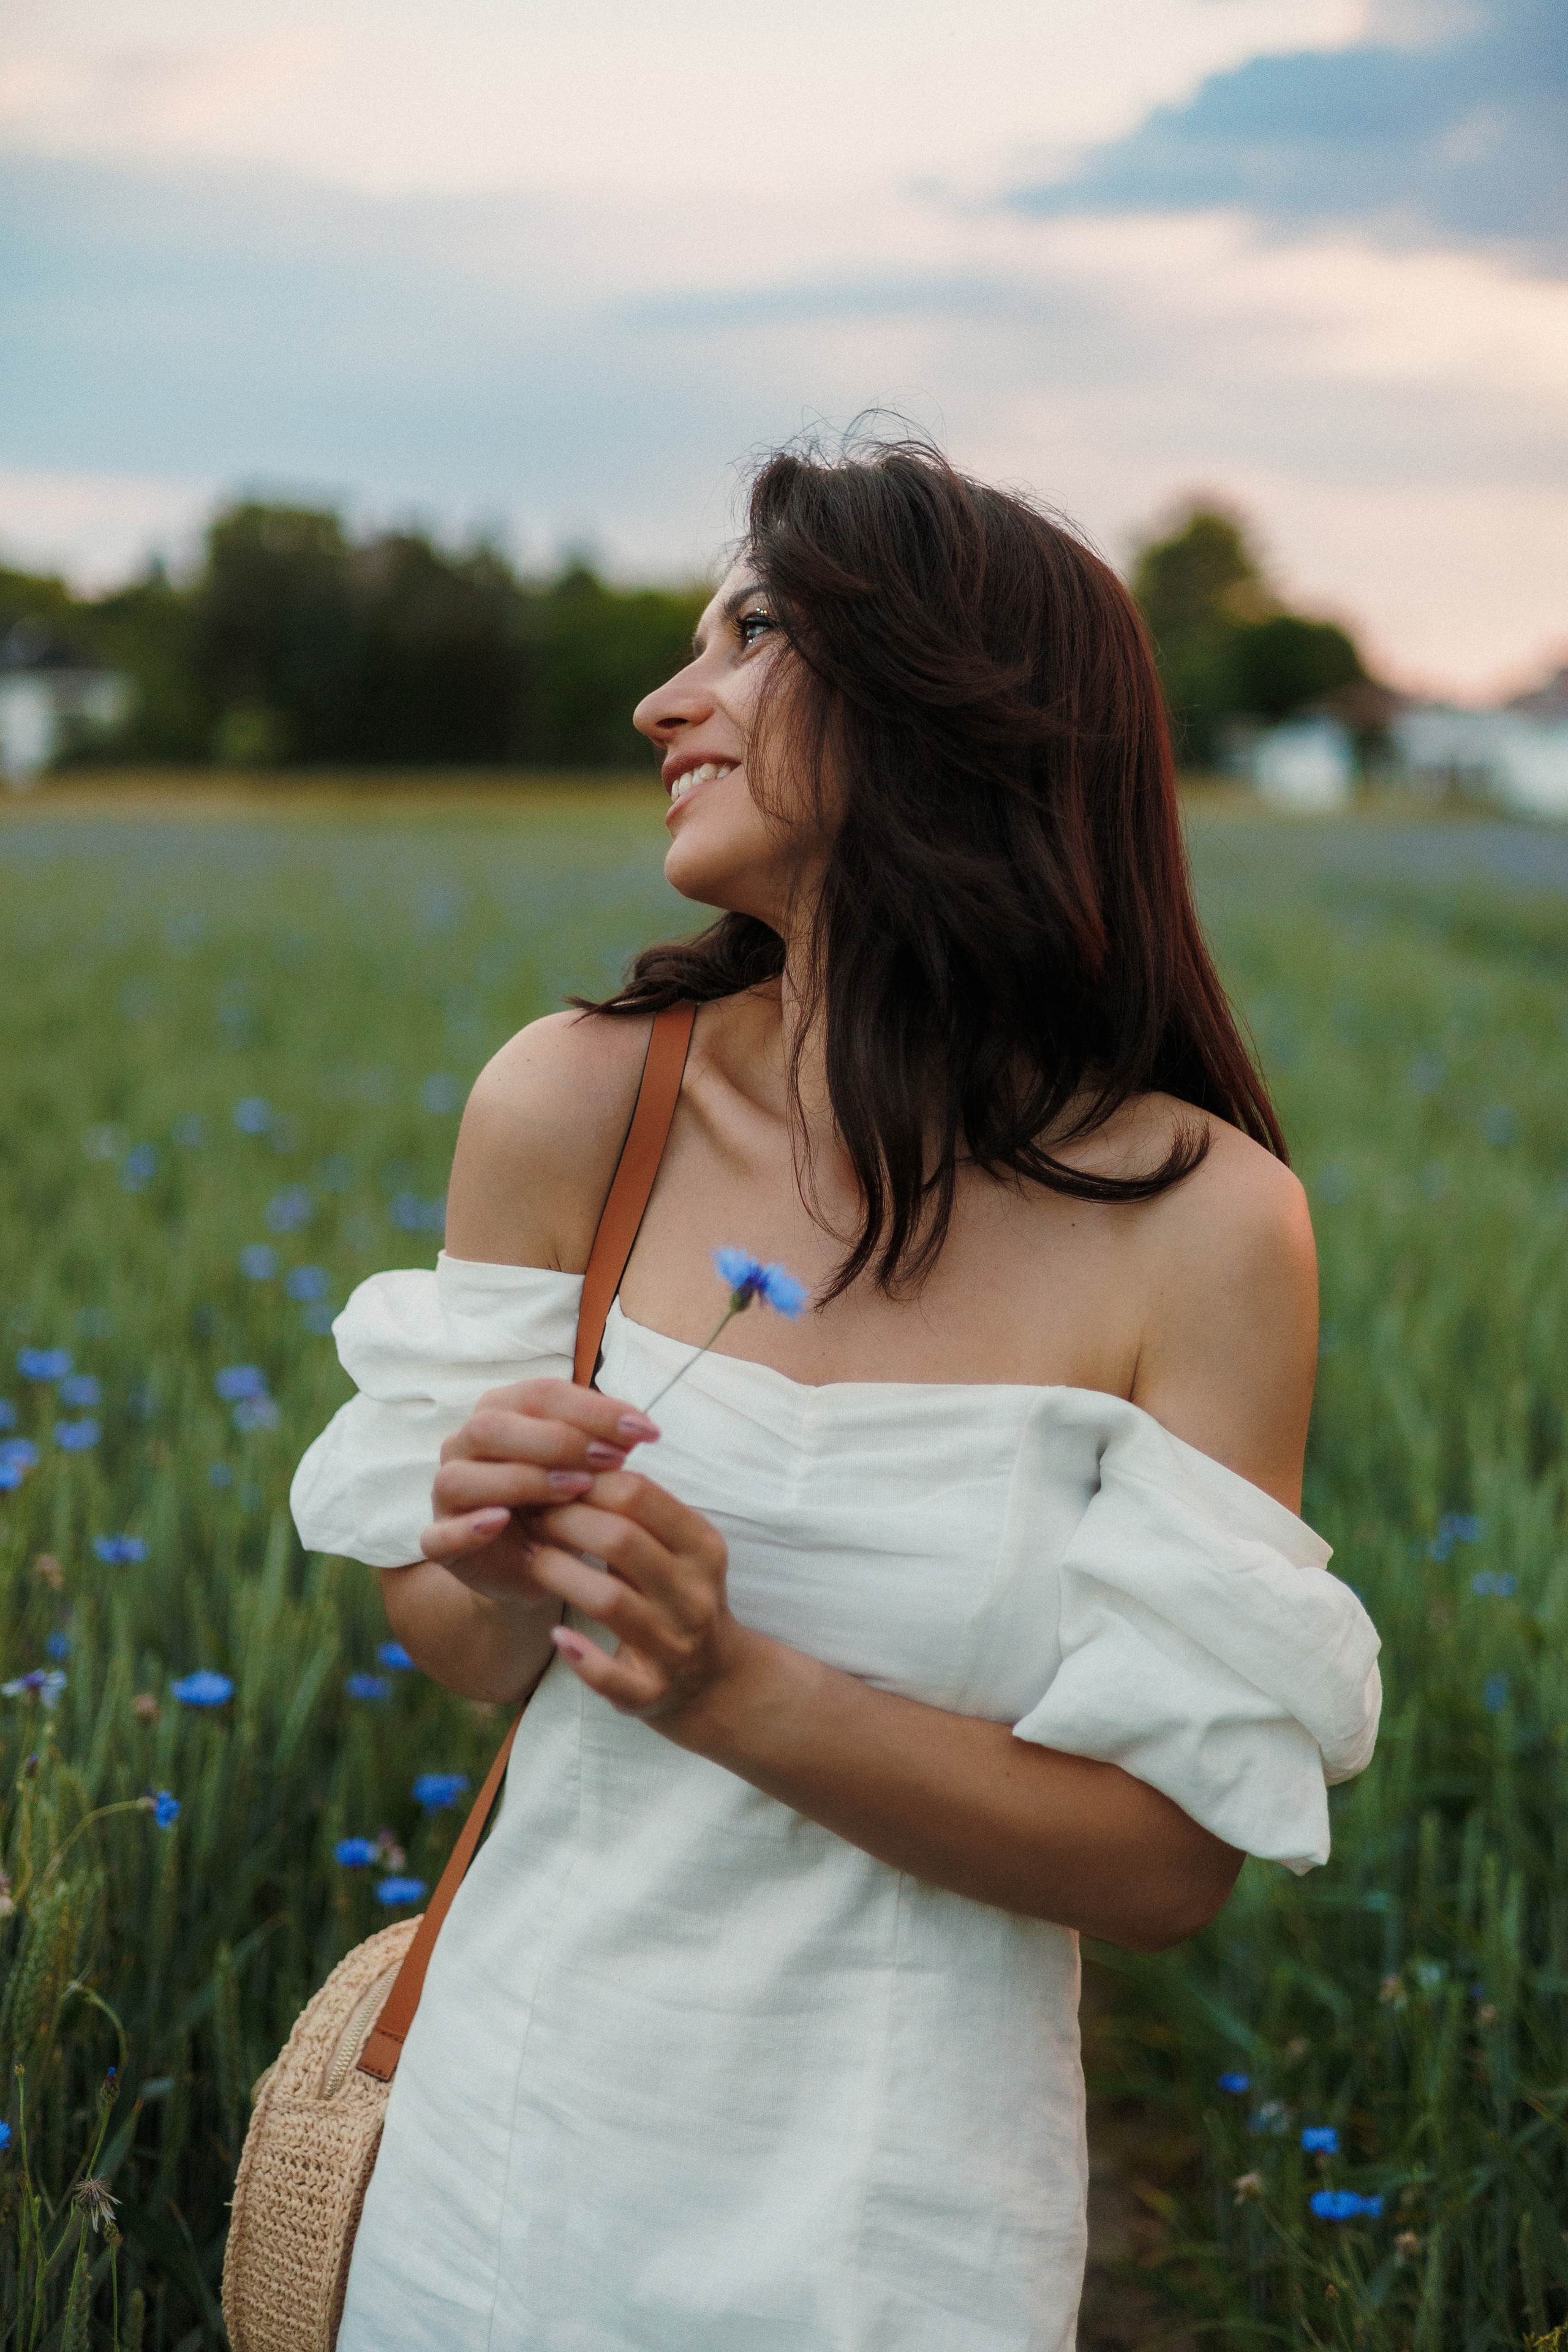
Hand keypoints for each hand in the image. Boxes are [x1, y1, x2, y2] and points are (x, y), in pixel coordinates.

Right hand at [422, 1377, 661, 1608]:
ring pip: (462, 1476)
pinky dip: (468, 1528)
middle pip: (492, 1426)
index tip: (644, 1430)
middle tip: (611, 1459)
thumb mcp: (587, 1472)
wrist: (530, 1567)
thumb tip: (638, 1430)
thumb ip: (603, 1446)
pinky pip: (439, 1534)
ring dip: (522, 1479)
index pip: (540, 1395)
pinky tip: (500, 1523)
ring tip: (575, 1490)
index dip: (593, 1409)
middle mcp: (464, 1446)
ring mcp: (446, 1494)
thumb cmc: (559, 1505)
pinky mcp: (438, 1542)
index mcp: (500, 1413)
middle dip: (557, 1440)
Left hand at [528, 1469, 746, 1724]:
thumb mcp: (677, 1546)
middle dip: (565, 1521)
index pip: (640, 1494)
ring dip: (558, 1574)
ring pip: (609, 1600)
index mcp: (703, 1547)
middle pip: (621, 1540)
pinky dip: (582, 1657)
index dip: (587, 1480)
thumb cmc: (678, 1594)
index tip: (553, 1477)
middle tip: (531, 1513)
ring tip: (528, 1556)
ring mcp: (676, 1646)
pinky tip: (557, 1634)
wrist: (715, 1679)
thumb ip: (637, 1508)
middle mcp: (694, 1594)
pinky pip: (613, 1676)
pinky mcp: (653, 1693)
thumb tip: (576, 1454)